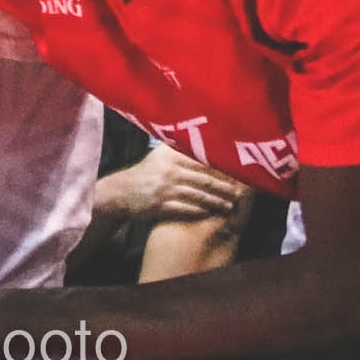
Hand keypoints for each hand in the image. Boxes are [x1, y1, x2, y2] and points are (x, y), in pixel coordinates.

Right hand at [90, 145, 246, 224]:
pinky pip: (186, 210)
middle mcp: (169, 171)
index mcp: (170, 155)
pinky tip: (210, 214)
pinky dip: (200, 212)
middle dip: (223, 187)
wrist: (120, 193)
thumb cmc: (144, 173)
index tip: (236, 172)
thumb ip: (179, 150)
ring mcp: (165, 190)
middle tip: (239, 192)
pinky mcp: (161, 207)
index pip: (201, 161)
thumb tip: (205, 145)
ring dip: (216, 202)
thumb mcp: (158, 156)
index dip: (220, 168)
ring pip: (198, 196)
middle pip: (204, 179)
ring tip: (229, 205)